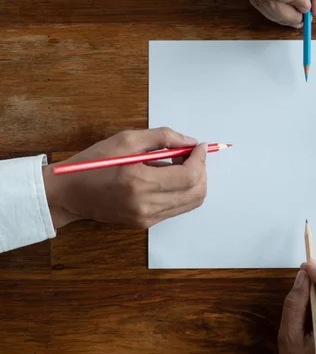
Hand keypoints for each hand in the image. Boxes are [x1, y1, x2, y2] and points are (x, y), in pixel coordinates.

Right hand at [43, 127, 207, 228]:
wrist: (68, 194)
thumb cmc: (93, 163)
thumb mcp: (126, 140)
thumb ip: (162, 137)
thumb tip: (190, 142)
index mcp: (139, 182)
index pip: (189, 176)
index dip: (200, 159)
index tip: (200, 146)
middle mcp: (146, 205)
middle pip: (196, 192)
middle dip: (201, 170)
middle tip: (192, 154)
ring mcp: (147, 217)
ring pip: (191, 203)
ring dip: (195, 181)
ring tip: (181, 164)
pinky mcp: (146, 223)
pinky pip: (178, 208)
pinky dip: (183, 191)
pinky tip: (169, 177)